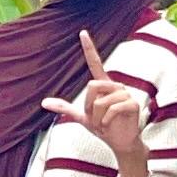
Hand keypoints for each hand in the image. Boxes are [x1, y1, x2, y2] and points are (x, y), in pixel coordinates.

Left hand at [39, 29, 150, 162]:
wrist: (120, 143)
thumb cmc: (103, 128)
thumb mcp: (82, 117)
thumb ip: (65, 107)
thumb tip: (43, 102)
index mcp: (103, 85)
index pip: (95, 63)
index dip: (89, 48)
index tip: (82, 32)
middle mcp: (115, 86)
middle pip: (92, 86)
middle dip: (88, 106)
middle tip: (96, 119)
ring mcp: (126, 94)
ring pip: (100, 100)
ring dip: (96, 117)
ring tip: (104, 124)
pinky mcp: (133, 104)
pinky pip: (111, 109)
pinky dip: (105, 121)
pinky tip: (109, 126)